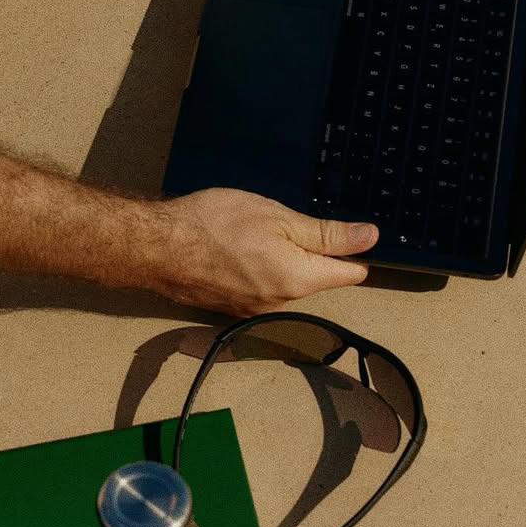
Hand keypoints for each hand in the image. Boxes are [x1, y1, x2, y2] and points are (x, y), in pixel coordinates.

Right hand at [153, 188, 377, 315]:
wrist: (156, 246)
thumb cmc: (212, 225)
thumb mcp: (277, 216)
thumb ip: (327, 233)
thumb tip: (369, 237)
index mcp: (298, 279)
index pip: (350, 273)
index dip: (354, 249)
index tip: (347, 232)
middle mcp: (280, 303)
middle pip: (315, 277)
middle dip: (308, 251)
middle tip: (281, 221)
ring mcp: (253, 309)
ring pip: (285, 281)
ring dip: (278, 259)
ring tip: (249, 233)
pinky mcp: (231, 308)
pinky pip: (258, 288)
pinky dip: (253, 269)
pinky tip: (232, 249)